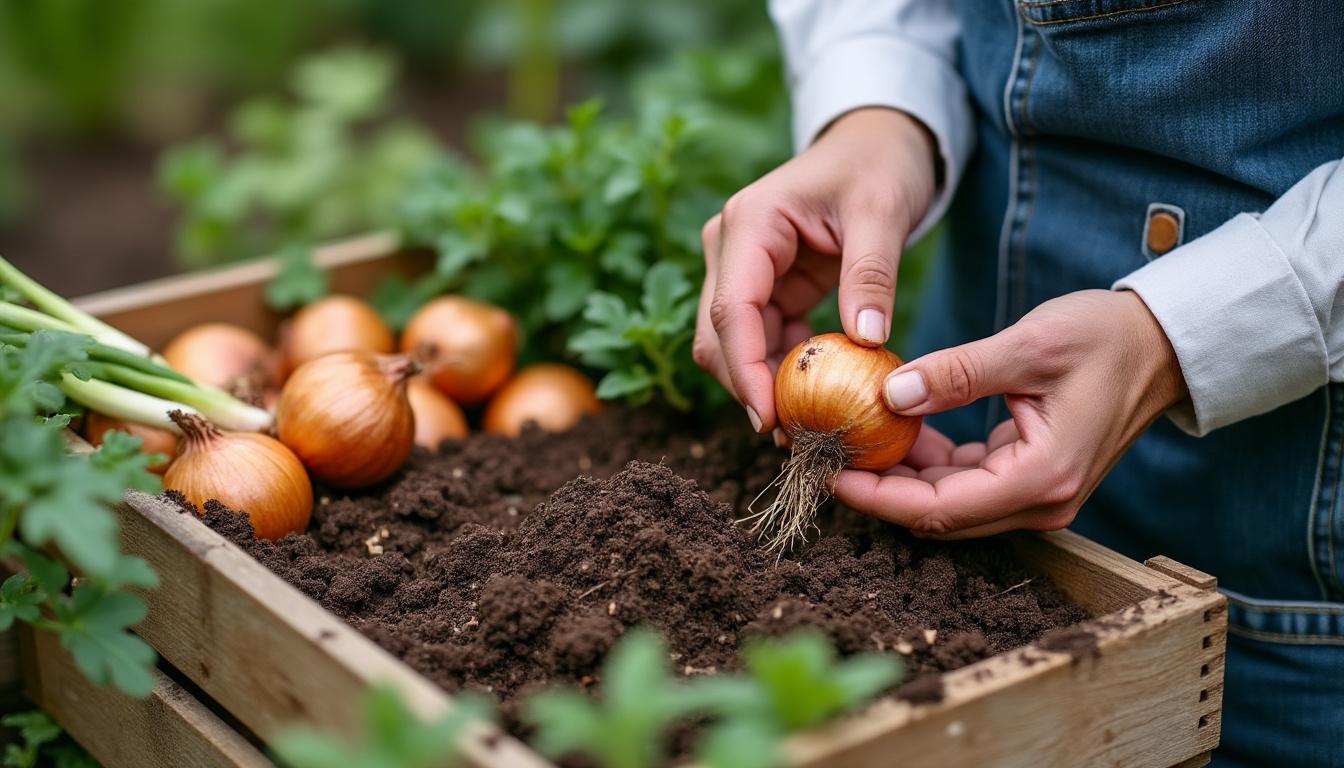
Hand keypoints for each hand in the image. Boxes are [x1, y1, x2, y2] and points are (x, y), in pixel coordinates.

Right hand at [693, 108, 938, 432]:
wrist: (877, 140)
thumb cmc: (880, 164)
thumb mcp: (884, 211)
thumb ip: (871, 275)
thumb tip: (865, 340)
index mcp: (749, 222)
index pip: (732, 310)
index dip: (745, 371)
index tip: (769, 419)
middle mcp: (730, 247)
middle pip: (718, 336)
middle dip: (749, 387)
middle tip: (795, 437)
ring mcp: (742, 269)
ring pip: (733, 345)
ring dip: (765, 385)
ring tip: (810, 424)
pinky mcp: (763, 286)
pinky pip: (762, 341)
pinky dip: (784, 370)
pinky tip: (818, 395)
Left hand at [832, 290, 1188, 538]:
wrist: (1160, 344)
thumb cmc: (1105, 338)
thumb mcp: (1027, 346)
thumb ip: (957, 373)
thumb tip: (890, 393)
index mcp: (1041, 478)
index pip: (939, 509)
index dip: (879, 497)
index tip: (830, 473)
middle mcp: (1041, 501)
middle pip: (939, 516)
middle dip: (880, 489)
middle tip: (827, 454)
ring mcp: (1037, 494)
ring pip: (949, 502)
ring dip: (901, 476)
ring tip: (852, 438)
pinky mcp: (1031, 477)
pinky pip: (967, 482)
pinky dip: (930, 462)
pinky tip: (898, 428)